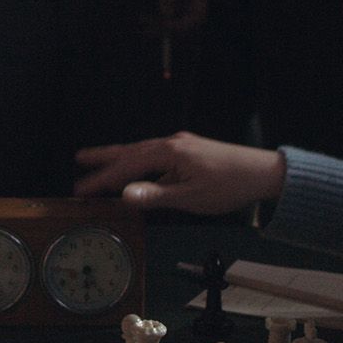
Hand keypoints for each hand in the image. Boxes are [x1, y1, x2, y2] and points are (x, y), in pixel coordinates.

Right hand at [72, 132, 283, 213]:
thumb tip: (125, 195)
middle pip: (130, 151)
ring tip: (100, 164)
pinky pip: (157, 157)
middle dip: (104, 158)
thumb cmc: (230, 186)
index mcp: (169, 152)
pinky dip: (141, 165)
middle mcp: (172, 144)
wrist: (263, 172)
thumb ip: (155, 196)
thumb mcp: (190, 198)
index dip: (103, 179)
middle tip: (80, 160)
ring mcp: (181, 146)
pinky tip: (139, 175)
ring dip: (121, 160)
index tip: (82, 190)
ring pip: (143, 152)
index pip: (127, 166)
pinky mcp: (189, 152)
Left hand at [148, 0, 208, 33]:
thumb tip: (165, 13)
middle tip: (147, 30)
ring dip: (160, 27)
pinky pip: (165, 14)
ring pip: (174, 21)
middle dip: (168, 30)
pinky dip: (155, 19)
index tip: (164, 26)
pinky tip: (143, 18)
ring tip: (142, 25)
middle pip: (186, 23)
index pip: (197, 16)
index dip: (183, 26)